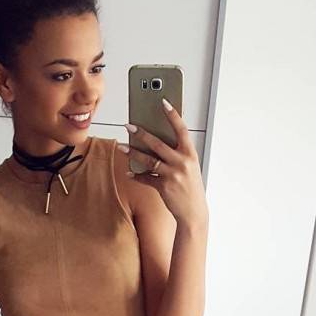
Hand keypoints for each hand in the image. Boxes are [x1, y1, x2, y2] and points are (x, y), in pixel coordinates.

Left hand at [117, 101, 208, 229]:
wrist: (194, 212)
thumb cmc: (191, 188)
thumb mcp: (189, 167)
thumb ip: (177, 155)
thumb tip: (157, 144)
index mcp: (190, 154)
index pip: (181, 130)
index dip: (173, 115)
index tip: (164, 102)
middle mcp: (182, 162)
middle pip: (158, 143)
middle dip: (141, 133)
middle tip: (129, 126)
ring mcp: (172, 174)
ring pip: (148, 160)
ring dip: (133, 153)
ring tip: (122, 147)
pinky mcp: (164, 186)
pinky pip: (146, 178)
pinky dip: (136, 175)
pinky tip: (129, 172)